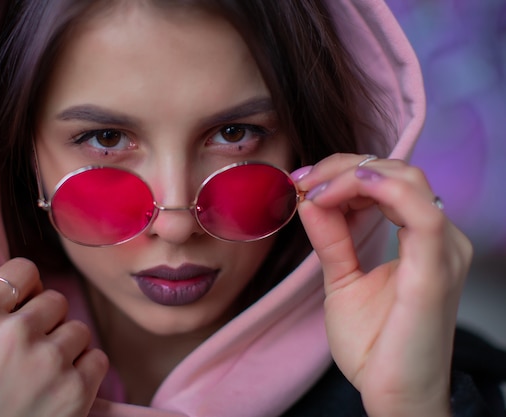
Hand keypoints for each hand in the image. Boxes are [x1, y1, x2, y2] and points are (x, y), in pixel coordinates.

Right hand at [0, 258, 108, 416]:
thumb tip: (28, 290)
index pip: (22, 270)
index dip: (28, 285)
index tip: (28, 299)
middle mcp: (13, 333)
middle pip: (56, 300)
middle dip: (49, 321)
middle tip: (33, 349)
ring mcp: (48, 361)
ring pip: (79, 329)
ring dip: (68, 348)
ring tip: (45, 374)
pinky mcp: (75, 389)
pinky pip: (98, 358)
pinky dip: (85, 372)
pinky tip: (62, 387)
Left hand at [294, 153, 471, 416]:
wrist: (393, 395)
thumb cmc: (375, 344)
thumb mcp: (342, 278)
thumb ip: (330, 237)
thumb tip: (309, 198)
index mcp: (422, 238)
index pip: (388, 181)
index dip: (342, 173)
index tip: (299, 181)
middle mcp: (440, 239)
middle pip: (396, 171)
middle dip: (342, 168)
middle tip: (300, 180)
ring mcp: (443, 251)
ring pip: (407, 180)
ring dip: (353, 175)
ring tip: (312, 188)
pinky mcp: (436, 271)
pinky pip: (420, 213)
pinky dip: (384, 190)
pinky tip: (349, 187)